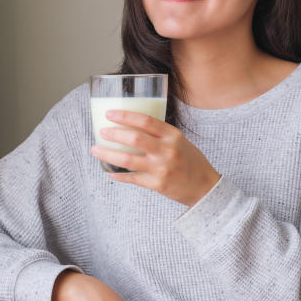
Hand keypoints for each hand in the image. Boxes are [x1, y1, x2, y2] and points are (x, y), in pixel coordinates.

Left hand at [91, 110, 221, 206]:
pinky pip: (132, 178)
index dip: (125, 116)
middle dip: (114, 133)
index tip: (110, 114)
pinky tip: (109, 171)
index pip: (146, 121)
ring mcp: (161, 168)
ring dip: (108, 154)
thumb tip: (131, 125)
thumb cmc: (190, 160)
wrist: (204, 187)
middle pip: (134, 138)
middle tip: (102, 131)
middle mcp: (167, 151)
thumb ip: (159, 134)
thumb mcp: (179, 141)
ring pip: (128, 159)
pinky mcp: (157, 184)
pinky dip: (118, 175)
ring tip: (95, 149)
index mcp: (172, 136)